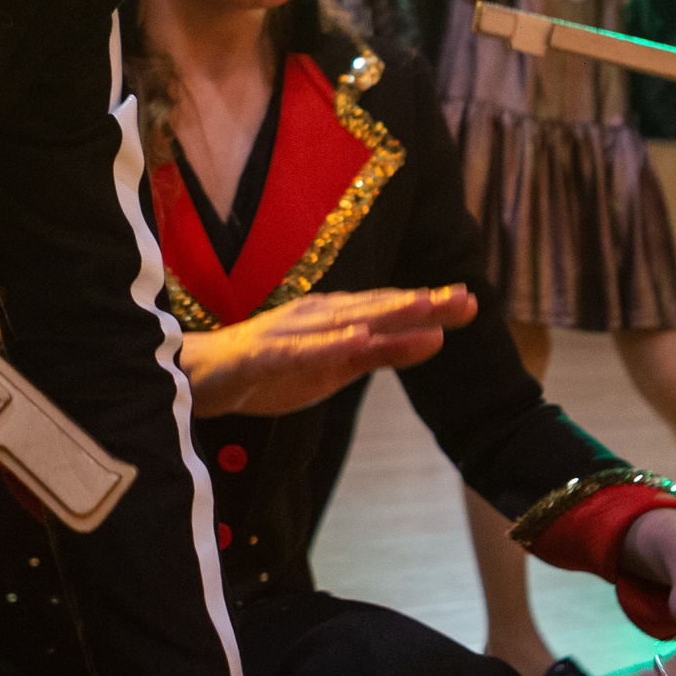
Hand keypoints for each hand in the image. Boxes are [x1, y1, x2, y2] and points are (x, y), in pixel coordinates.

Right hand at [181, 286, 475, 417]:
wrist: (204, 377)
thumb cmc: (274, 369)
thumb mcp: (340, 368)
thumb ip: (386, 353)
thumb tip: (437, 339)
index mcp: (336, 317)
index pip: (389, 309)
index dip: (429, 305)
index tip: (471, 300)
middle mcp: (318, 316)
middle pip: (375, 308)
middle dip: (419, 303)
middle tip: (463, 298)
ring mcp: (292, 332)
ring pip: (344, 321)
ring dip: (383, 313)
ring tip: (421, 307)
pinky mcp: (267, 354)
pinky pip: (302, 349)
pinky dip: (330, 343)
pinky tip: (357, 339)